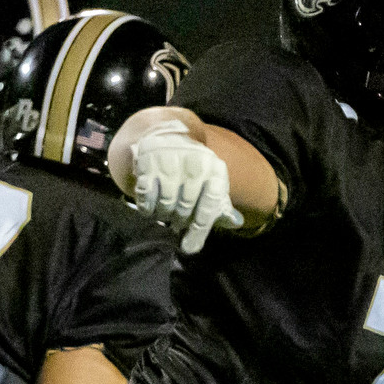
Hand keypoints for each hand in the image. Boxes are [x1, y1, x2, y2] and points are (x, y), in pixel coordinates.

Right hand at [130, 121, 242, 254]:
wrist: (171, 137)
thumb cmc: (195, 170)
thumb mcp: (212, 183)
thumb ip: (221, 206)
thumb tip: (236, 223)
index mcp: (215, 169)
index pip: (211, 204)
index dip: (200, 229)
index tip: (190, 247)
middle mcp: (195, 163)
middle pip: (186, 207)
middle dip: (180, 222)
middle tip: (176, 225)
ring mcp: (171, 161)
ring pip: (166, 203)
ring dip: (163, 216)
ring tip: (164, 215)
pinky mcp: (148, 160)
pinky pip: (146, 194)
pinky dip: (147, 207)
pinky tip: (149, 210)